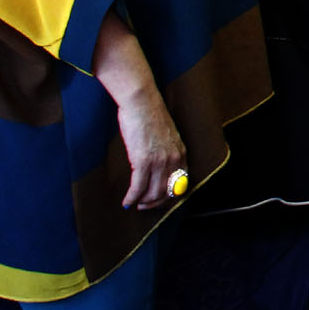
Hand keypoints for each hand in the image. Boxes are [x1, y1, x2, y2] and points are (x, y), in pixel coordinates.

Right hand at [116, 90, 185, 210]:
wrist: (142, 103)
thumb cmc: (150, 116)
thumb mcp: (166, 135)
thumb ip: (167, 151)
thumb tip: (158, 167)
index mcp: (181, 153)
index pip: (181, 183)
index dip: (170, 196)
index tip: (160, 200)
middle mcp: (174, 159)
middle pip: (168, 191)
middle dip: (155, 203)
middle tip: (144, 206)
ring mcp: (159, 161)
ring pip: (153, 192)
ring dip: (143, 202)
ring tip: (135, 204)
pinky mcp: (143, 161)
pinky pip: (138, 187)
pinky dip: (132, 197)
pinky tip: (127, 201)